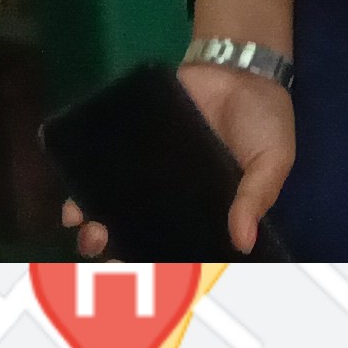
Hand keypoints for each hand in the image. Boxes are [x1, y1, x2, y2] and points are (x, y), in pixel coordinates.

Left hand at [66, 0, 295, 255]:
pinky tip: (73, 210)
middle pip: (140, 234)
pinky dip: (81, 195)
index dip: (163, 267)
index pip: (179, 245)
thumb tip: (243, 242)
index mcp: (208, 208)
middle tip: (112, 259)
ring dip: (96, 231)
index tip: (150, 281)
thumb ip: (256, 197)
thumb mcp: (273, 159)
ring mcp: (146, 174)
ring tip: (92, 236)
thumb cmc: (262, 119)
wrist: (236, 67)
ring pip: (114, 211)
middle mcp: (172, 197)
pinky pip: (98, 176)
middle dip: (120, 253)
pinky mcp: (126, 147)